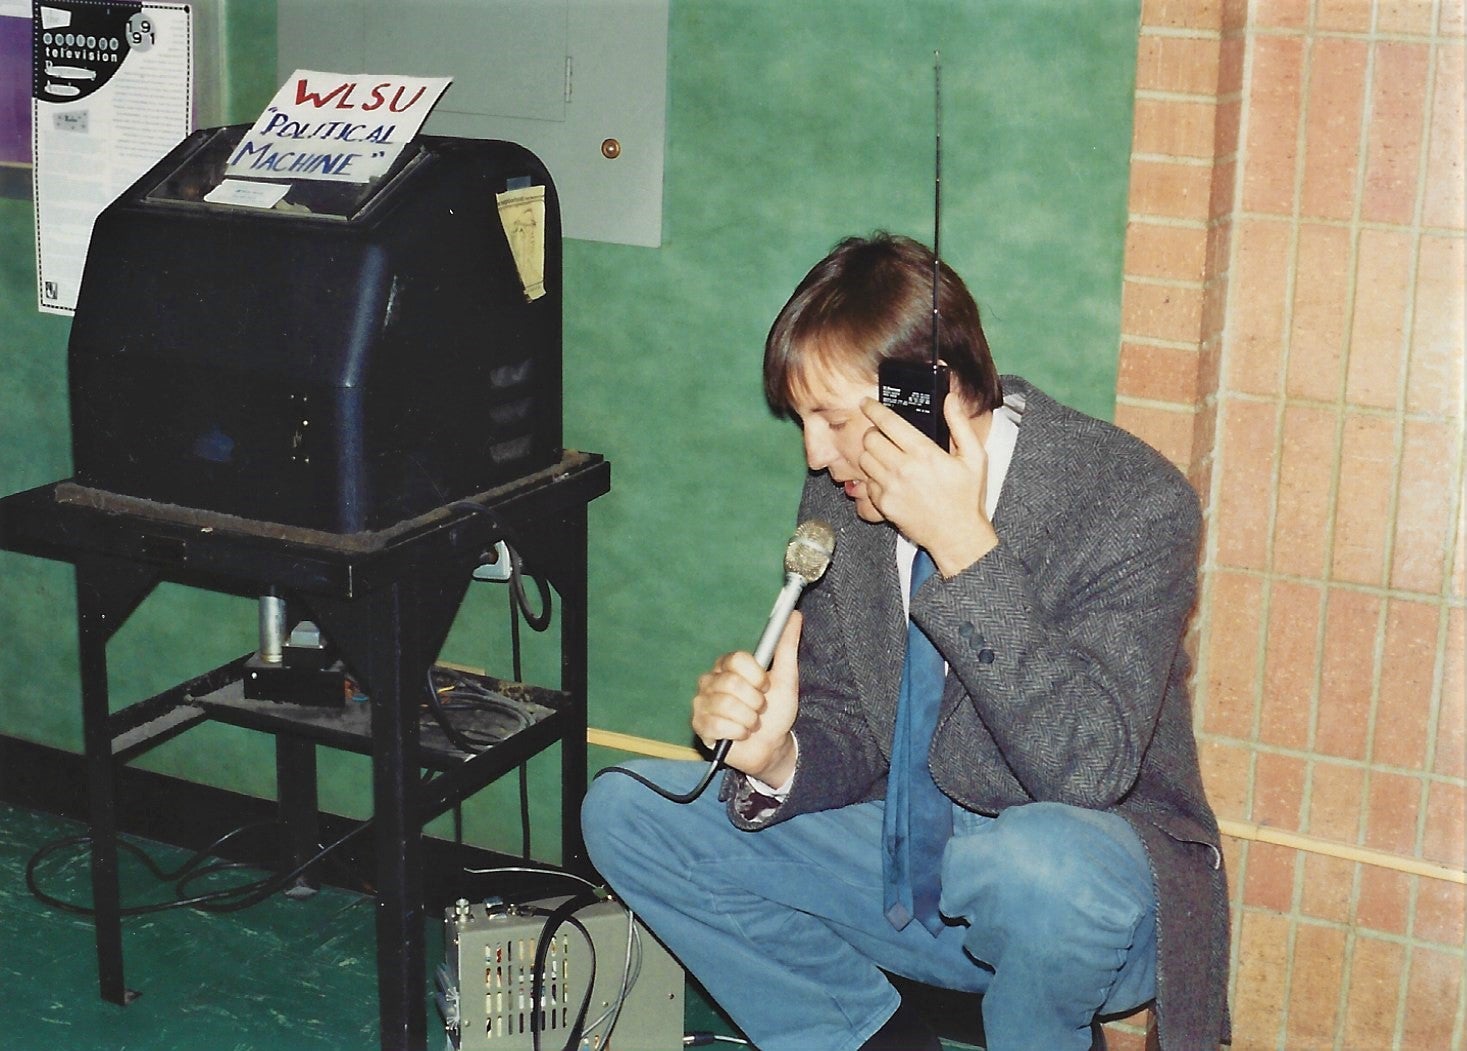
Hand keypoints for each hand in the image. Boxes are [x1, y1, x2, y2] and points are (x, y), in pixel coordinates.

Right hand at [690, 612, 800, 784]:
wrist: (771, 746)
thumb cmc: (776, 711)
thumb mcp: (786, 678)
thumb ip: (786, 646)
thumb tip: (794, 615)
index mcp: (729, 665)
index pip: (735, 659)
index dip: (755, 675)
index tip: (766, 686)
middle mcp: (711, 680)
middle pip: (731, 683)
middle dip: (754, 702)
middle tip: (760, 709)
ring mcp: (702, 702)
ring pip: (726, 706)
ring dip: (748, 719)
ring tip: (751, 723)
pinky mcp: (699, 725)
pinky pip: (716, 725)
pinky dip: (737, 733)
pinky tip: (740, 735)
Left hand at [857, 396, 998, 576]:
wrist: (957, 535)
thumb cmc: (967, 497)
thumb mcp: (974, 457)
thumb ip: (960, 424)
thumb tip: (950, 399)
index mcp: (924, 453)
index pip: (888, 422)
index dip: (873, 408)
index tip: (867, 403)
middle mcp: (903, 468)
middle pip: (870, 439)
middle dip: (874, 432)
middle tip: (883, 434)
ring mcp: (890, 488)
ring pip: (864, 459)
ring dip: (871, 453)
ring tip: (885, 455)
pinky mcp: (883, 504)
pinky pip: (867, 483)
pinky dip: (873, 477)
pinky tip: (888, 478)